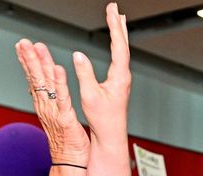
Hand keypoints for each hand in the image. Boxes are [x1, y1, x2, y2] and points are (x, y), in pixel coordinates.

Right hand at [15, 39, 88, 165]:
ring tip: (38, 48)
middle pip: (35, 78)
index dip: (26, 62)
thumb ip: (48, 102)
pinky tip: (58, 69)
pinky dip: (60, 83)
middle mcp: (45, 107)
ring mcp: (54, 113)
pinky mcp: (66, 118)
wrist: (70, 162)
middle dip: (29, 59)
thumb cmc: (66, 142)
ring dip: (41, 65)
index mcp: (43, 106)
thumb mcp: (55, 118)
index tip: (21, 46)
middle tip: (23, 42)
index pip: (32, 79)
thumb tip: (39, 91)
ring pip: (46, 85)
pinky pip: (63, 98)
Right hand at [72, 3, 130, 142]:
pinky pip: (119, 58)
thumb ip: (84, 74)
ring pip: (122, 50)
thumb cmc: (102, 120)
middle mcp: (124, 76)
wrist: (111, 136)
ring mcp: (122, 80)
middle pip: (123, 44)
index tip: (111, 11)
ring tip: (118, 18)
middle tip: (114, 7)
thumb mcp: (90, 95)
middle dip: (118, 24)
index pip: (118, 46)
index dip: (114, 27)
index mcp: (120, 77)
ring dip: (119, 33)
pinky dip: (117, 45)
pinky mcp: (118, 83)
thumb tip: (79, 55)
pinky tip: (116, 42)